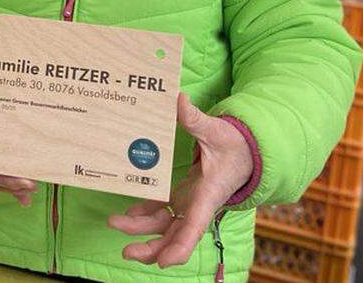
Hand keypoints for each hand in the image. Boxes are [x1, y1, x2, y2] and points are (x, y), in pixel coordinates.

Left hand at [108, 93, 252, 267]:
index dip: (179, 248)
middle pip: (174, 237)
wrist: (246, 153)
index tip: (163, 262)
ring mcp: (189, 204)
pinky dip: (144, 215)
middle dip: (151, 248)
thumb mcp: (216, 131)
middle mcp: (197, 206)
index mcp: (207, 196)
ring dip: (142, 231)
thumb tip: (179, 99)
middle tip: (127, 251)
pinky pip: (162, 213)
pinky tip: (127, 213)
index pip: (194, 228)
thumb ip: (196, 119)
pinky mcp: (183, 197)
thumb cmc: (234, 146)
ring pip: (165, 227)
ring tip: (116, 224)